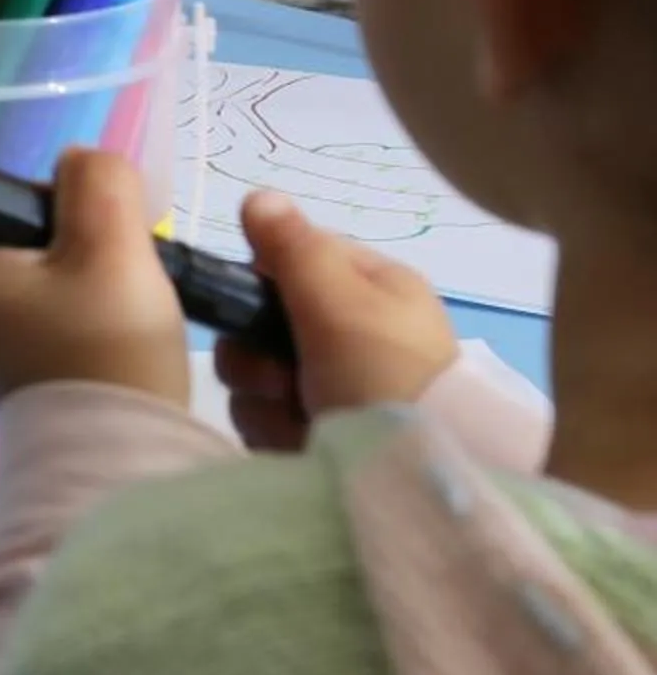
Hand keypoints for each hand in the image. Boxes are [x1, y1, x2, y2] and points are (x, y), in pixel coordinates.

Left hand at [0, 148, 190, 407]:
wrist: (124, 462)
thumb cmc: (109, 348)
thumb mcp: (114, 245)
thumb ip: (97, 183)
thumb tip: (78, 164)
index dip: (39, 191)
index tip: (89, 215)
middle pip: (12, 235)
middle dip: (71, 234)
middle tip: (122, 255)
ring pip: (35, 278)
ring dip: (84, 274)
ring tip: (127, 295)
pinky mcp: (17, 376)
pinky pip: (45, 318)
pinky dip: (82, 312)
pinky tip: (117, 329)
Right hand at [211, 192, 455, 451]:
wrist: (420, 480)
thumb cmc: (385, 376)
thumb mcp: (340, 303)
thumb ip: (293, 248)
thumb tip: (258, 193)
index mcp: (374, 288)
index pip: (296, 256)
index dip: (265, 277)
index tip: (259, 304)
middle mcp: (355, 333)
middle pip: (262, 319)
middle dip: (257, 351)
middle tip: (281, 375)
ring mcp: (336, 385)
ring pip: (255, 373)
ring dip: (263, 394)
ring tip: (297, 417)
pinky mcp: (318, 432)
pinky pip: (265, 416)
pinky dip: (274, 428)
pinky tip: (299, 444)